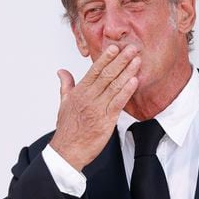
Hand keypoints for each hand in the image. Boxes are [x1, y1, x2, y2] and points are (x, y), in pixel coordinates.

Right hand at [49, 44, 140, 170]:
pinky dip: (126, 91)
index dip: (105, 58)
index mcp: (79, 92)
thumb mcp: (63, 103)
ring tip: (137, 61)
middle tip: (132, 48)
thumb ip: (66, 85)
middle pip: (106, 75)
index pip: (94, 71)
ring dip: (127, 72)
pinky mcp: (106, 121)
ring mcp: (98, 109)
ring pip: (114, 86)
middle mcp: (89, 98)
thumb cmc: (67, 129)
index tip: (115, 47)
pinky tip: (134, 82)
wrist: (67, 151)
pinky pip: (118, 103)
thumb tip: (62, 71)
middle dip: (120, 60)